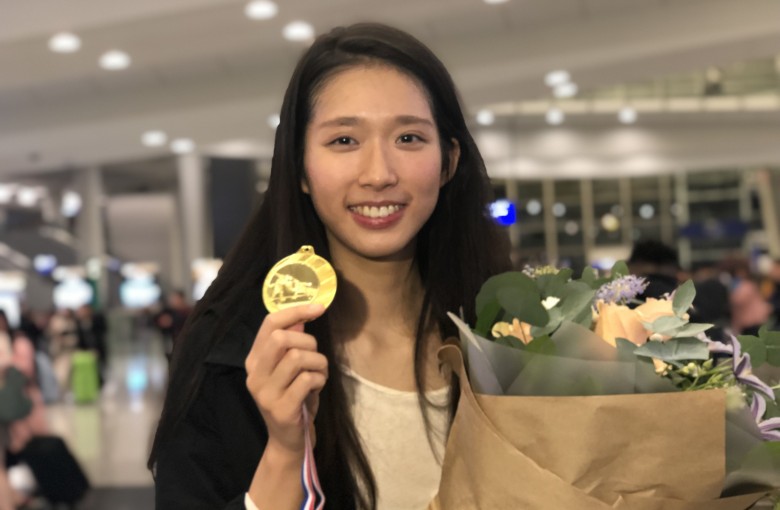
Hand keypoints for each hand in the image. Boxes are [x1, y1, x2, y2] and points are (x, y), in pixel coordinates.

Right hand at [245, 303, 327, 455]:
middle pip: (282, 339)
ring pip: (297, 357)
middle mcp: (254, 374)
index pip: (270, 324)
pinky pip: (307, 379)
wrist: (289, 440)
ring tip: (320, 373)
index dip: (296, 311)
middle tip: (316, 358)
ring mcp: (265, 393)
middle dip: (309, 342)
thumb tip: (303, 316)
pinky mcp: (281, 408)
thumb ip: (291, 344)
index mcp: (254, 360)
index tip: (319, 308)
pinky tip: (318, 387)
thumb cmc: (293, 397)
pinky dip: (320, 379)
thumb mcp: (288, 369)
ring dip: (319, 362)